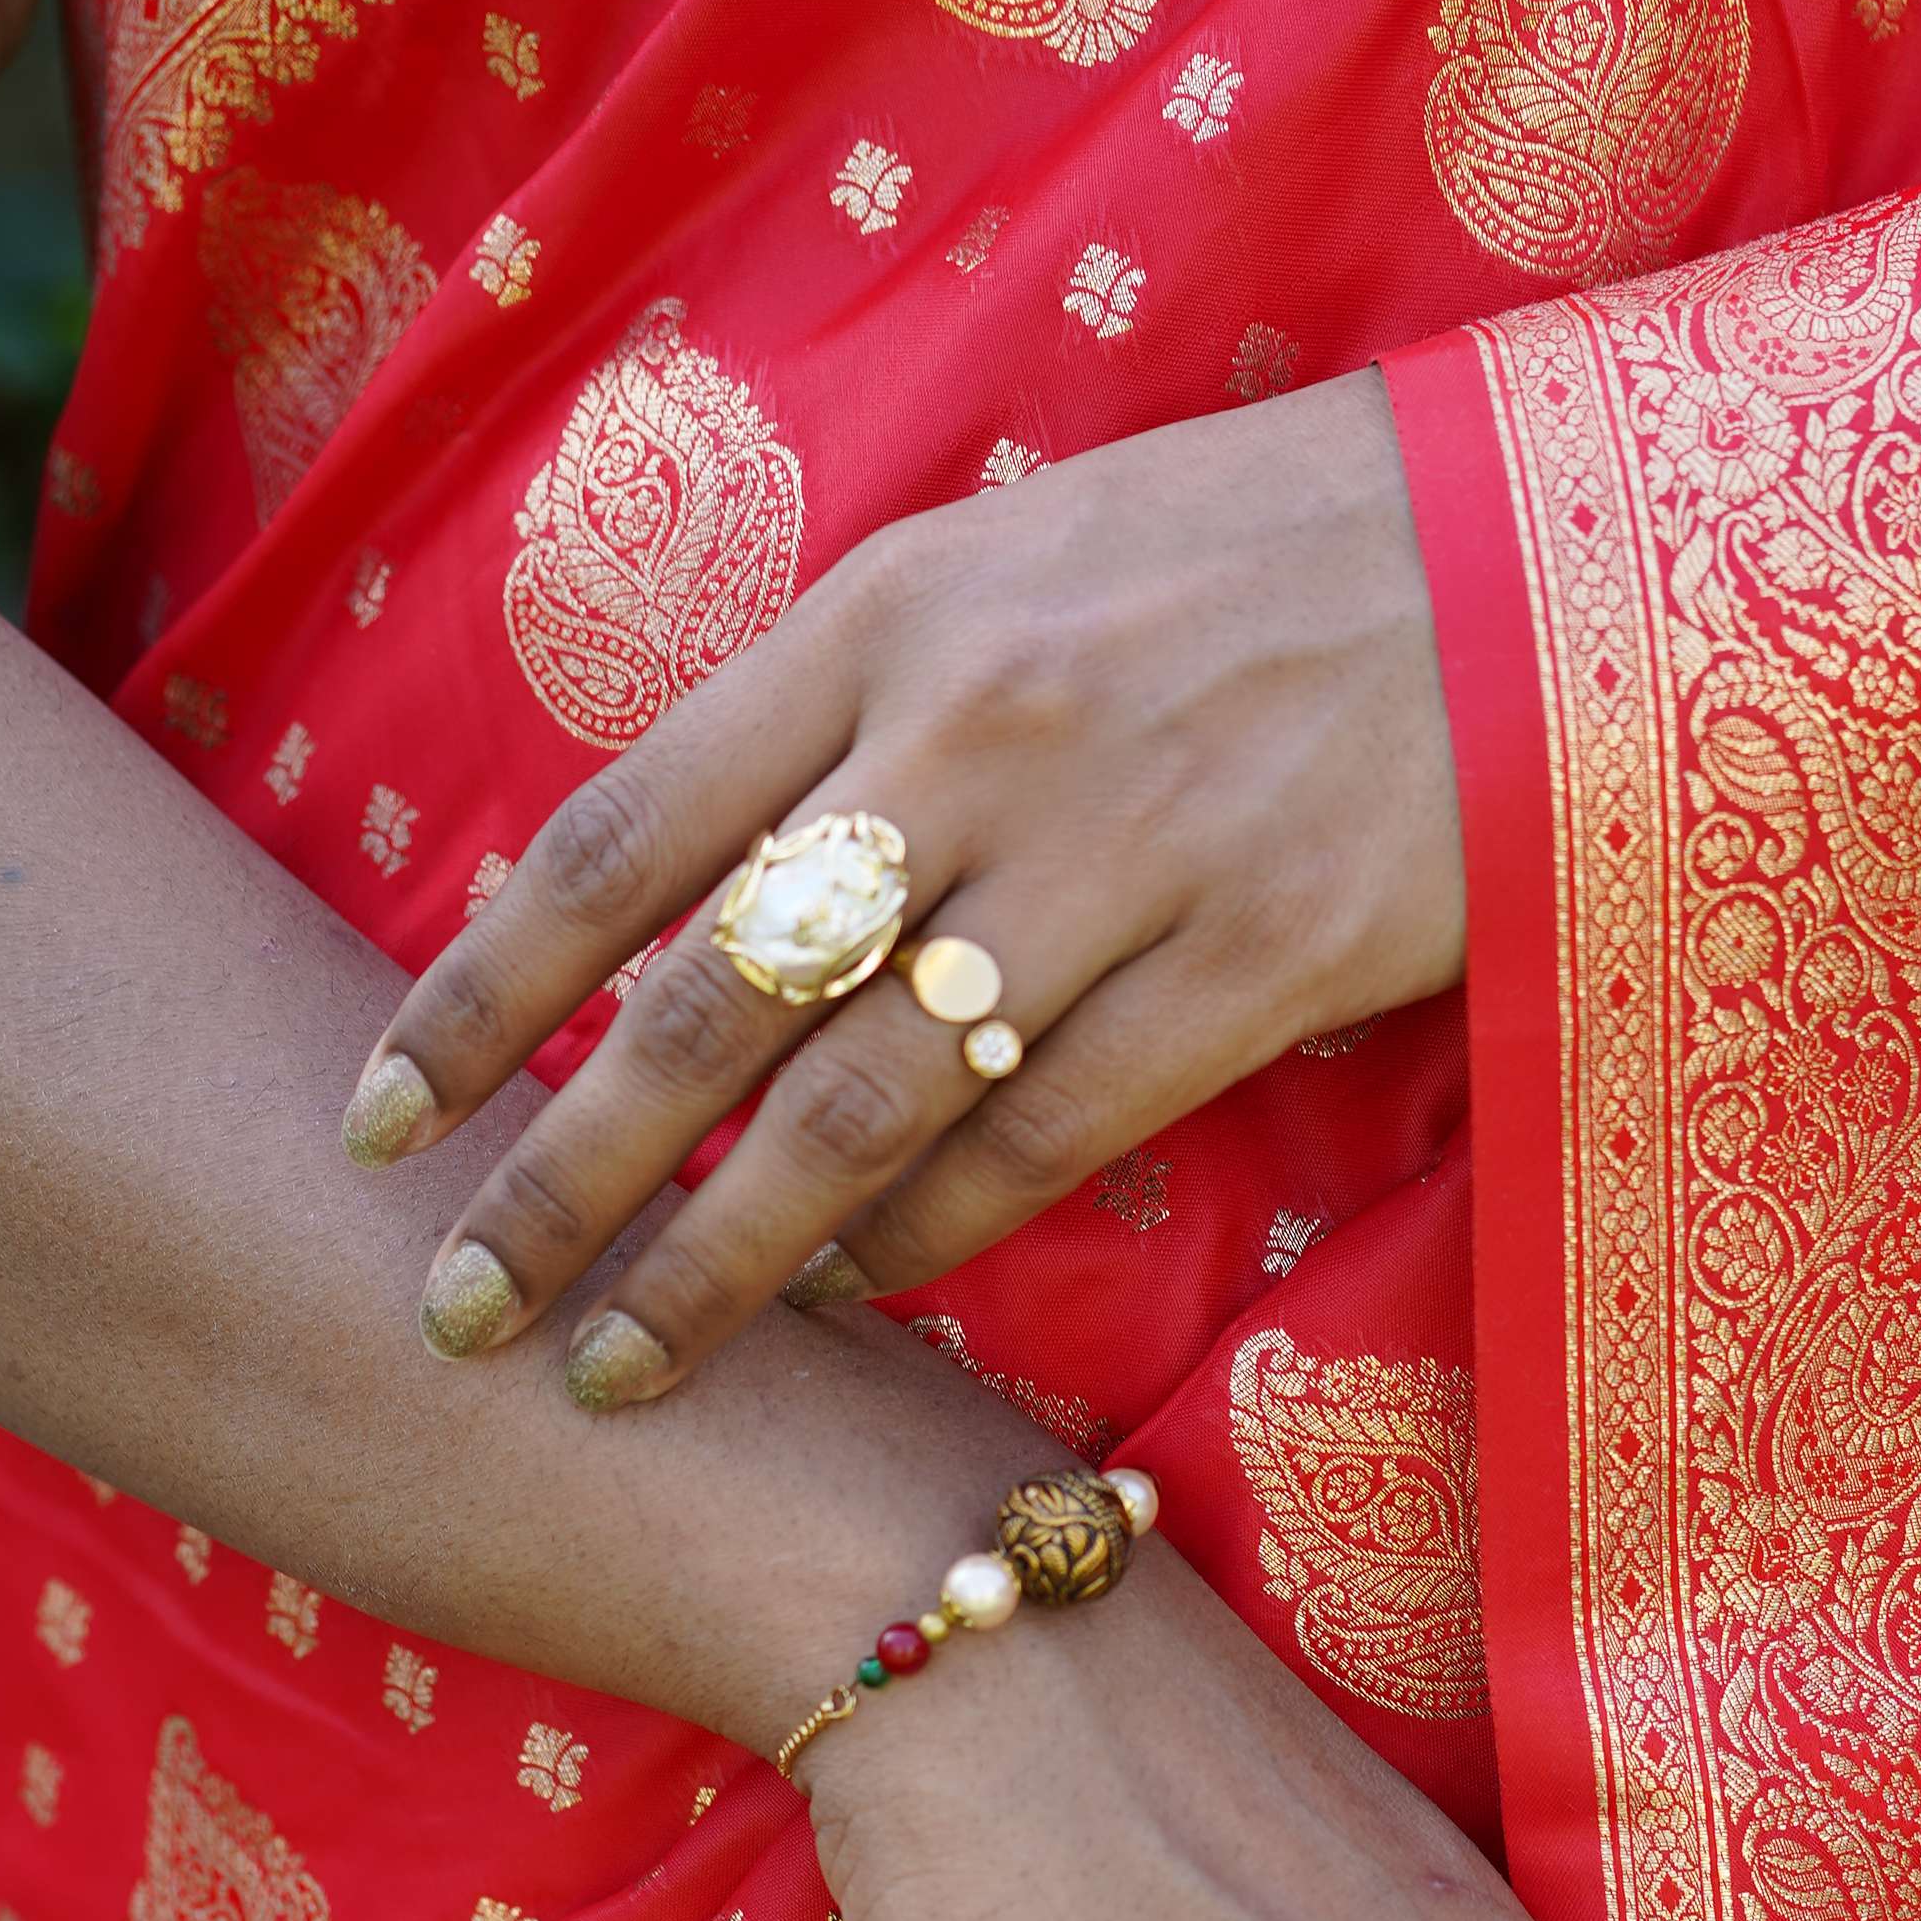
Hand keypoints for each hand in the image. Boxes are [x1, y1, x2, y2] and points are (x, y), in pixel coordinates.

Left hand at [348, 370, 1461, 1401]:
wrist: (1539, 555)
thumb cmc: (1251, 560)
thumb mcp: (1011, 563)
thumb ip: (844, 709)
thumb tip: (680, 887)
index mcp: (889, 614)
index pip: (623, 832)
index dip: (482, 995)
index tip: (380, 1119)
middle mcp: (980, 734)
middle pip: (711, 1000)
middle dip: (562, 1180)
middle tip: (461, 1310)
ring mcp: (1124, 853)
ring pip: (861, 1104)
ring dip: (725, 1259)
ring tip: (630, 1365)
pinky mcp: (1259, 959)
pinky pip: (1045, 1136)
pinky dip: (933, 1234)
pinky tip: (862, 1295)